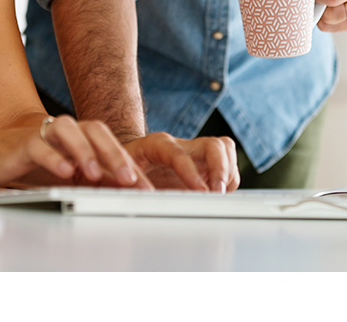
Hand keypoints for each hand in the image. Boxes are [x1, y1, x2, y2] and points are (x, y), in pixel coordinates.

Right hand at [0, 115, 150, 189]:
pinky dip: (53, 157)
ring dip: (84, 150)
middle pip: (95, 131)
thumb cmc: (27, 165)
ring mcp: (44, 134)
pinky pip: (40, 145)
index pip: (109, 145)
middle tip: (129, 178)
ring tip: (94, 173)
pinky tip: (63, 171)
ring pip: (69, 130)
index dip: (129, 164)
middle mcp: (65, 132)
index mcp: (78, 138)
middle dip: (114, 154)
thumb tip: (123, 192)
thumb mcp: (65, 175)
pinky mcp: (22, 143)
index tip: (146, 188)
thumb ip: (91, 180)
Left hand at [124, 133, 239, 192]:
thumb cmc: (122, 168)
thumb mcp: (117, 174)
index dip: (190, 172)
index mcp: (157, 144)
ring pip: (224, 150)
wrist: (127, 162)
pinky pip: (228, 164)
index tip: (200, 192)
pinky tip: (219, 195)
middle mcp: (180, 145)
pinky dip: (229, 180)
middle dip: (220, 169)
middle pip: (212, 145)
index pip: (178, 153)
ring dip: (227, 174)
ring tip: (218, 195)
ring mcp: (194, 153)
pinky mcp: (204, 164)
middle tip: (217, 194)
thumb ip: (129, 185)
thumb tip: (137, 200)